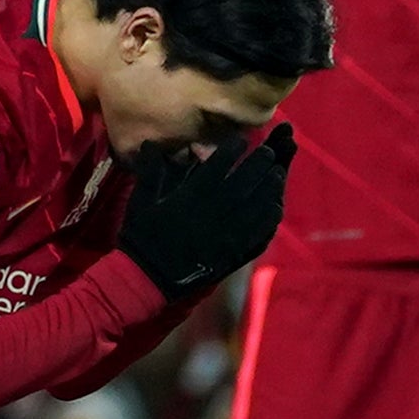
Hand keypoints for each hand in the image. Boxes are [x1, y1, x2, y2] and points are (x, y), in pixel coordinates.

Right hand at [116, 124, 295, 298]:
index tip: (241, 140)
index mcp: (191, 195)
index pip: (220, 164)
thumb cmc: (142, 236)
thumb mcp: (140, 200)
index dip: (234, 148)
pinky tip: (275, 206)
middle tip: (268, 151)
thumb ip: (149, 170)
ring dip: (271, 186)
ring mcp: (229, 233)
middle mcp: (215, 210)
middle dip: (260, 162)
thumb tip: (149, 143)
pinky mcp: (235, 252)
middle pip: (246, 179)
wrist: (149, 278)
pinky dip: (271, 216)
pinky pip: (261, 231)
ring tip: (278, 173)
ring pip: (259, 203)